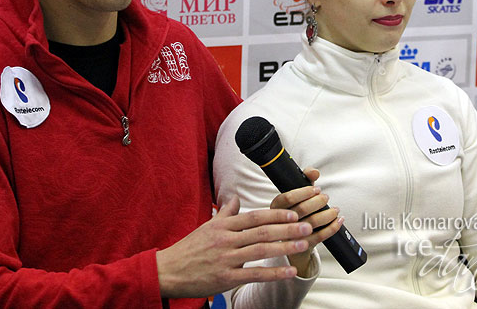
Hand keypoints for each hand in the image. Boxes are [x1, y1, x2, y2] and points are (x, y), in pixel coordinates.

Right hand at [156, 196, 312, 298]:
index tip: (293, 212)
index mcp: (224, 226)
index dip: (276, 215)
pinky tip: (289, 272)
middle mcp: (227, 240)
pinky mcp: (226, 278)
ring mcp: (227, 259)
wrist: (169, 271)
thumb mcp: (208, 225)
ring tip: (304, 245)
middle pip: (262, 232)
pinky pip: (254, 274)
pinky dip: (274, 273)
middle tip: (307, 226)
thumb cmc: (190, 248)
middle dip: (287, 229)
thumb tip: (236, 198)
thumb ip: (226, 212)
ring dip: (285, 247)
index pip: (255, 217)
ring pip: (261, 251)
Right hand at [270, 167, 342, 276]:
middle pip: (301, 210)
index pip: (288, 197)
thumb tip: (314, 172)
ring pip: (312, 223)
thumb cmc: (294, 210)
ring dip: (327, 215)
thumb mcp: (296, 193)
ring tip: (334, 209)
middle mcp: (281, 221)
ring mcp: (291, 235)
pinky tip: (338, 221)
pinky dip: (332, 227)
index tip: (316, 189)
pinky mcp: (302, 245)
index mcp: (276, 207)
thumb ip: (304, 178)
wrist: (290, 237)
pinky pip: (320, 236)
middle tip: (326, 197)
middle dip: (317, 202)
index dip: (304, 192)